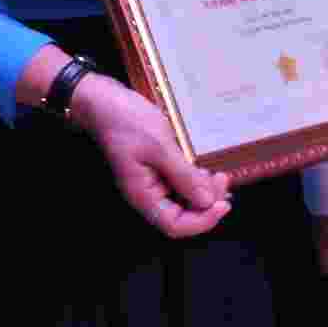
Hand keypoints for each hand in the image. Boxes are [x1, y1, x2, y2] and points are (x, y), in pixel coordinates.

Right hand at [70, 75, 230, 237]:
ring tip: (218, 175)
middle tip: (222, 181)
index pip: (175, 226)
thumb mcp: (159, 146)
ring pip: (183, 201)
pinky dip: (195, 180)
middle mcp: (147, 195)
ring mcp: (152, 183)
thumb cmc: (125, 121)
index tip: (222, 204)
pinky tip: (205, 168)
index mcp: (143, 195)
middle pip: (182, 216)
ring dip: (203, 193)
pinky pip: (179, 184)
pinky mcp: (157, 170)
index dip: (202, 221)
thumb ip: (183, 176)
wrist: (105, 101)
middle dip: (206, 204)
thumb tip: (207, 201)